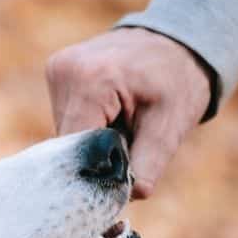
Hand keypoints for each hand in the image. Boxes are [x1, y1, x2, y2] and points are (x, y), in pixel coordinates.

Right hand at [45, 28, 212, 198]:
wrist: (179, 41)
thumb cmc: (179, 81)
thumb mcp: (170, 126)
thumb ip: (147, 165)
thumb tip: (128, 197)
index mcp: (91, 81)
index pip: (75, 147)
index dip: (94, 171)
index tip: (116, 182)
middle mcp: (64, 70)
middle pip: (67, 141)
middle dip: (95, 155)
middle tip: (129, 147)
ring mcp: (57, 68)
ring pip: (64, 132)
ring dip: (91, 141)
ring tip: (123, 123)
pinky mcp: (57, 70)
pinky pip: (66, 115)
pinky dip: (88, 124)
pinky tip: (112, 112)